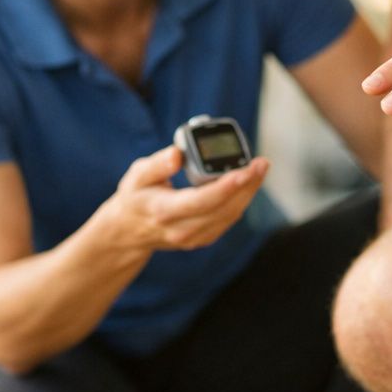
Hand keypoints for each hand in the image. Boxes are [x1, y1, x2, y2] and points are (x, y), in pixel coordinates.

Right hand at [100, 145, 268, 252]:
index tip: (245, 170)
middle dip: (247, 185)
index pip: (201, 200)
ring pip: (230, 215)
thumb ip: (157, 164)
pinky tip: (248, 182)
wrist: (130, 232)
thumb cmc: (135, 197)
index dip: (226, 186)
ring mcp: (194, 237)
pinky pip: (228, 219)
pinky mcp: (204, 238)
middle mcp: (182, 229)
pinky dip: (241, 200)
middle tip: (261, 163)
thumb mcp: (136, 176)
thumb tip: (177, 153)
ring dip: (249, 192)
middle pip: (223, 208)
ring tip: (260, 168)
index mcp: (164, 211)